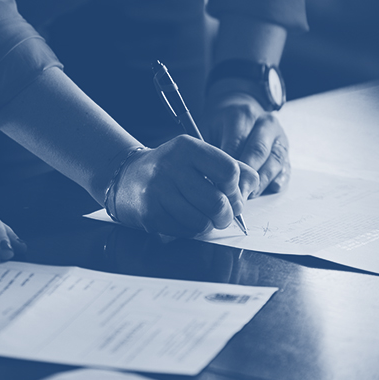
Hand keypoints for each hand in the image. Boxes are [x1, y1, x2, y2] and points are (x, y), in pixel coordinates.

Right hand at [111, 135, 258, 236]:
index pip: (229, 171)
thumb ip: (230, 167)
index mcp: (188, 148)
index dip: (236, 189)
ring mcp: (158, 191)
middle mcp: (171, 166)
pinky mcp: (150, 213)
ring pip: (202, 222)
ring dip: (208, 225)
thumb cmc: (171, 169)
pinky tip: (183, 219)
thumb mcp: (198, 157)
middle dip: (227, 215)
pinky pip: (184, 232)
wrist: (126, 177)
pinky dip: (190, 231)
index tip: (232, 194)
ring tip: (202, 217)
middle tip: (223, 215)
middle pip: (218, 202)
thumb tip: (252, 185)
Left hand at [205, 91, 290, 196]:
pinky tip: (271, 188)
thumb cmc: (220, 125)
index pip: (236, 144)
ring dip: (262, 182)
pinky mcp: (286, 149)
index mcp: (242, 115)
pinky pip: (286, 166)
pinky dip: (279, 179)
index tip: (219, 187)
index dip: (228, 168)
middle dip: (247, 177)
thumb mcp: (208, 128)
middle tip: (235, 197)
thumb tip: (209, 179)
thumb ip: (209, 150)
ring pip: (275, 161)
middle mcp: (265, 123)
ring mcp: (279, 136)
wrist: (240, 109)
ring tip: (249, 196)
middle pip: (258, 152)